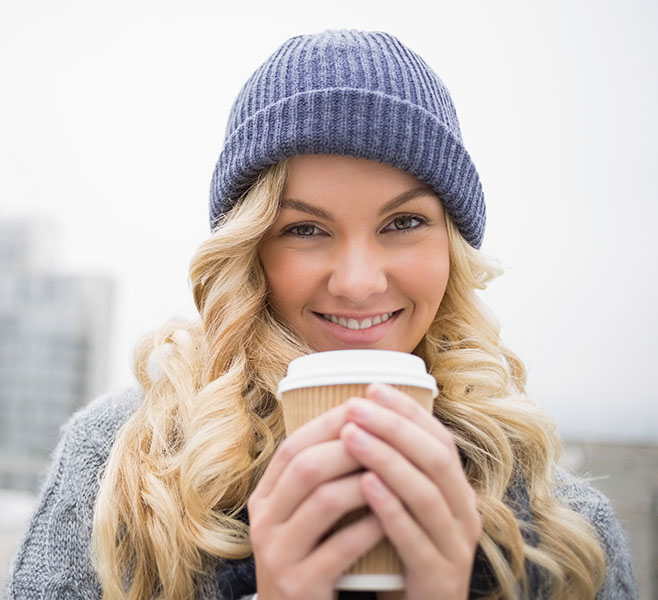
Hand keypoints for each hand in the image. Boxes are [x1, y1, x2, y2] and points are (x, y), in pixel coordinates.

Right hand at [248, 402, 384, 599]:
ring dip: (363, 481)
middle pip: (305, 466)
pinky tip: (390, 518)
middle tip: (384, 435)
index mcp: (265, 498)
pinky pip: (339, 547)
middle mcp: (263, 522)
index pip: (292, 446)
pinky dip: (369, 527)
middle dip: (350, 446)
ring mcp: (278, 555)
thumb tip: (358, 423)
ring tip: (395, 471)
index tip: (365, 408)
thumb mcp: (301, 516)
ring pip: (323, 501)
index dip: (329, 424)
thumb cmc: (311, 558)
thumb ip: (318, 477)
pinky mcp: (299, 586)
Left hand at [340, 384, 481, 599]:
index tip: (373, 388)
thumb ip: (395, 472)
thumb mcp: (406, 509)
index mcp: (457, 494)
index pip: (439, 440)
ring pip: (426, 493)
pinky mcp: (439, 580)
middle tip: (356, 406)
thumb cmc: (401, 556)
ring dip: (387, 458)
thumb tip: (361, 420)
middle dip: (394, 427)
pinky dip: (391, 507)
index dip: (408, 411)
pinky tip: (365, 485)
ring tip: (351, 436)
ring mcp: (456, 549)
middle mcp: (465, 515)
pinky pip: (415, 538)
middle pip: (435, 459)